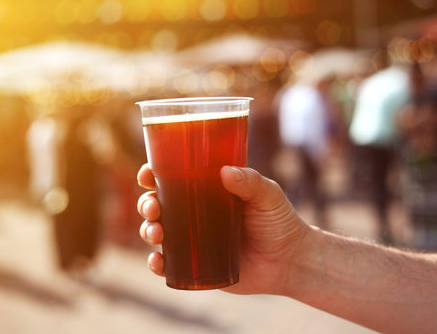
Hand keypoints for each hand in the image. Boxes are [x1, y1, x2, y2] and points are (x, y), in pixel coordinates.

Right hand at [137, 163, 312, 294]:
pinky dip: (157, 263)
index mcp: (207, 191)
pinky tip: (157, 261)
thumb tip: (225, 171)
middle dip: (147, 204)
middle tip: (153, 208)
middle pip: (158, 205)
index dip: (153, 175)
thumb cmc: (280, 221)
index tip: (146, 174)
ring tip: (156, 234)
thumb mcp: (268, 196)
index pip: (173, 179)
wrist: (290, 260)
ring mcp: (194, 240)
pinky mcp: (196, 265)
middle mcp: (195, 214)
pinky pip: (169, 264)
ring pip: (158, 233)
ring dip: (148, 231)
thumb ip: (251, 182)